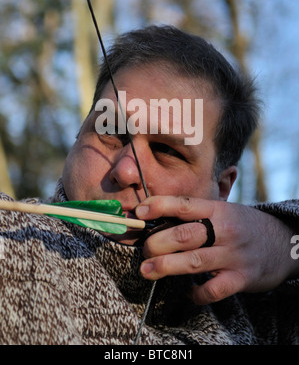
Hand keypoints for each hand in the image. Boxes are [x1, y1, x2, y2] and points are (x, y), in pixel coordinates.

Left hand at [135, 196, 297, 304]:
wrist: (283, 243)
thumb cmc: (243, 226)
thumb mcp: (224, 212)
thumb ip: (197, 216)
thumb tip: (157, 221)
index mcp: (218, 210)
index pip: (185, 204)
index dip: (159, 206)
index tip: (139, 212)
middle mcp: (225, 230)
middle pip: (184, 235)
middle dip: (157, 243)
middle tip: (144, 250)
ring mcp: (233, 255)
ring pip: (193, 261)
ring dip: (165, 267)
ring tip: (146, 270)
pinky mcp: (241, 278)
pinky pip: (213, 290)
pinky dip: (197, 293)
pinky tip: (188, 292)